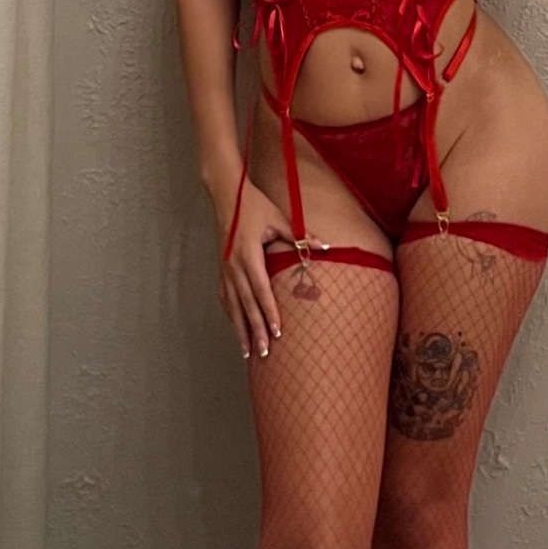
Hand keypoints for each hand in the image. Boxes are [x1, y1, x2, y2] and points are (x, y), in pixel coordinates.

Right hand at [217, 180, 326, 359]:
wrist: (227, 195)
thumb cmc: (254, 206)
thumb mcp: (279, 219)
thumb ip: (300, 237)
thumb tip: (326, 247)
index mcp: (248, 254)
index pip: (261, 290)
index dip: (269, 312)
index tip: (277, 332)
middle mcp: (233, 265)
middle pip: (246, 305)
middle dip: (255, 331)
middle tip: (264, 353)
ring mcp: (225, 268)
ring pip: (233, 306)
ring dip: (240, 330)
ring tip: (247, 352)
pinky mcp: (221, 268)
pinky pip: (226, 298)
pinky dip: (232, 315)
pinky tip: (237, 328)